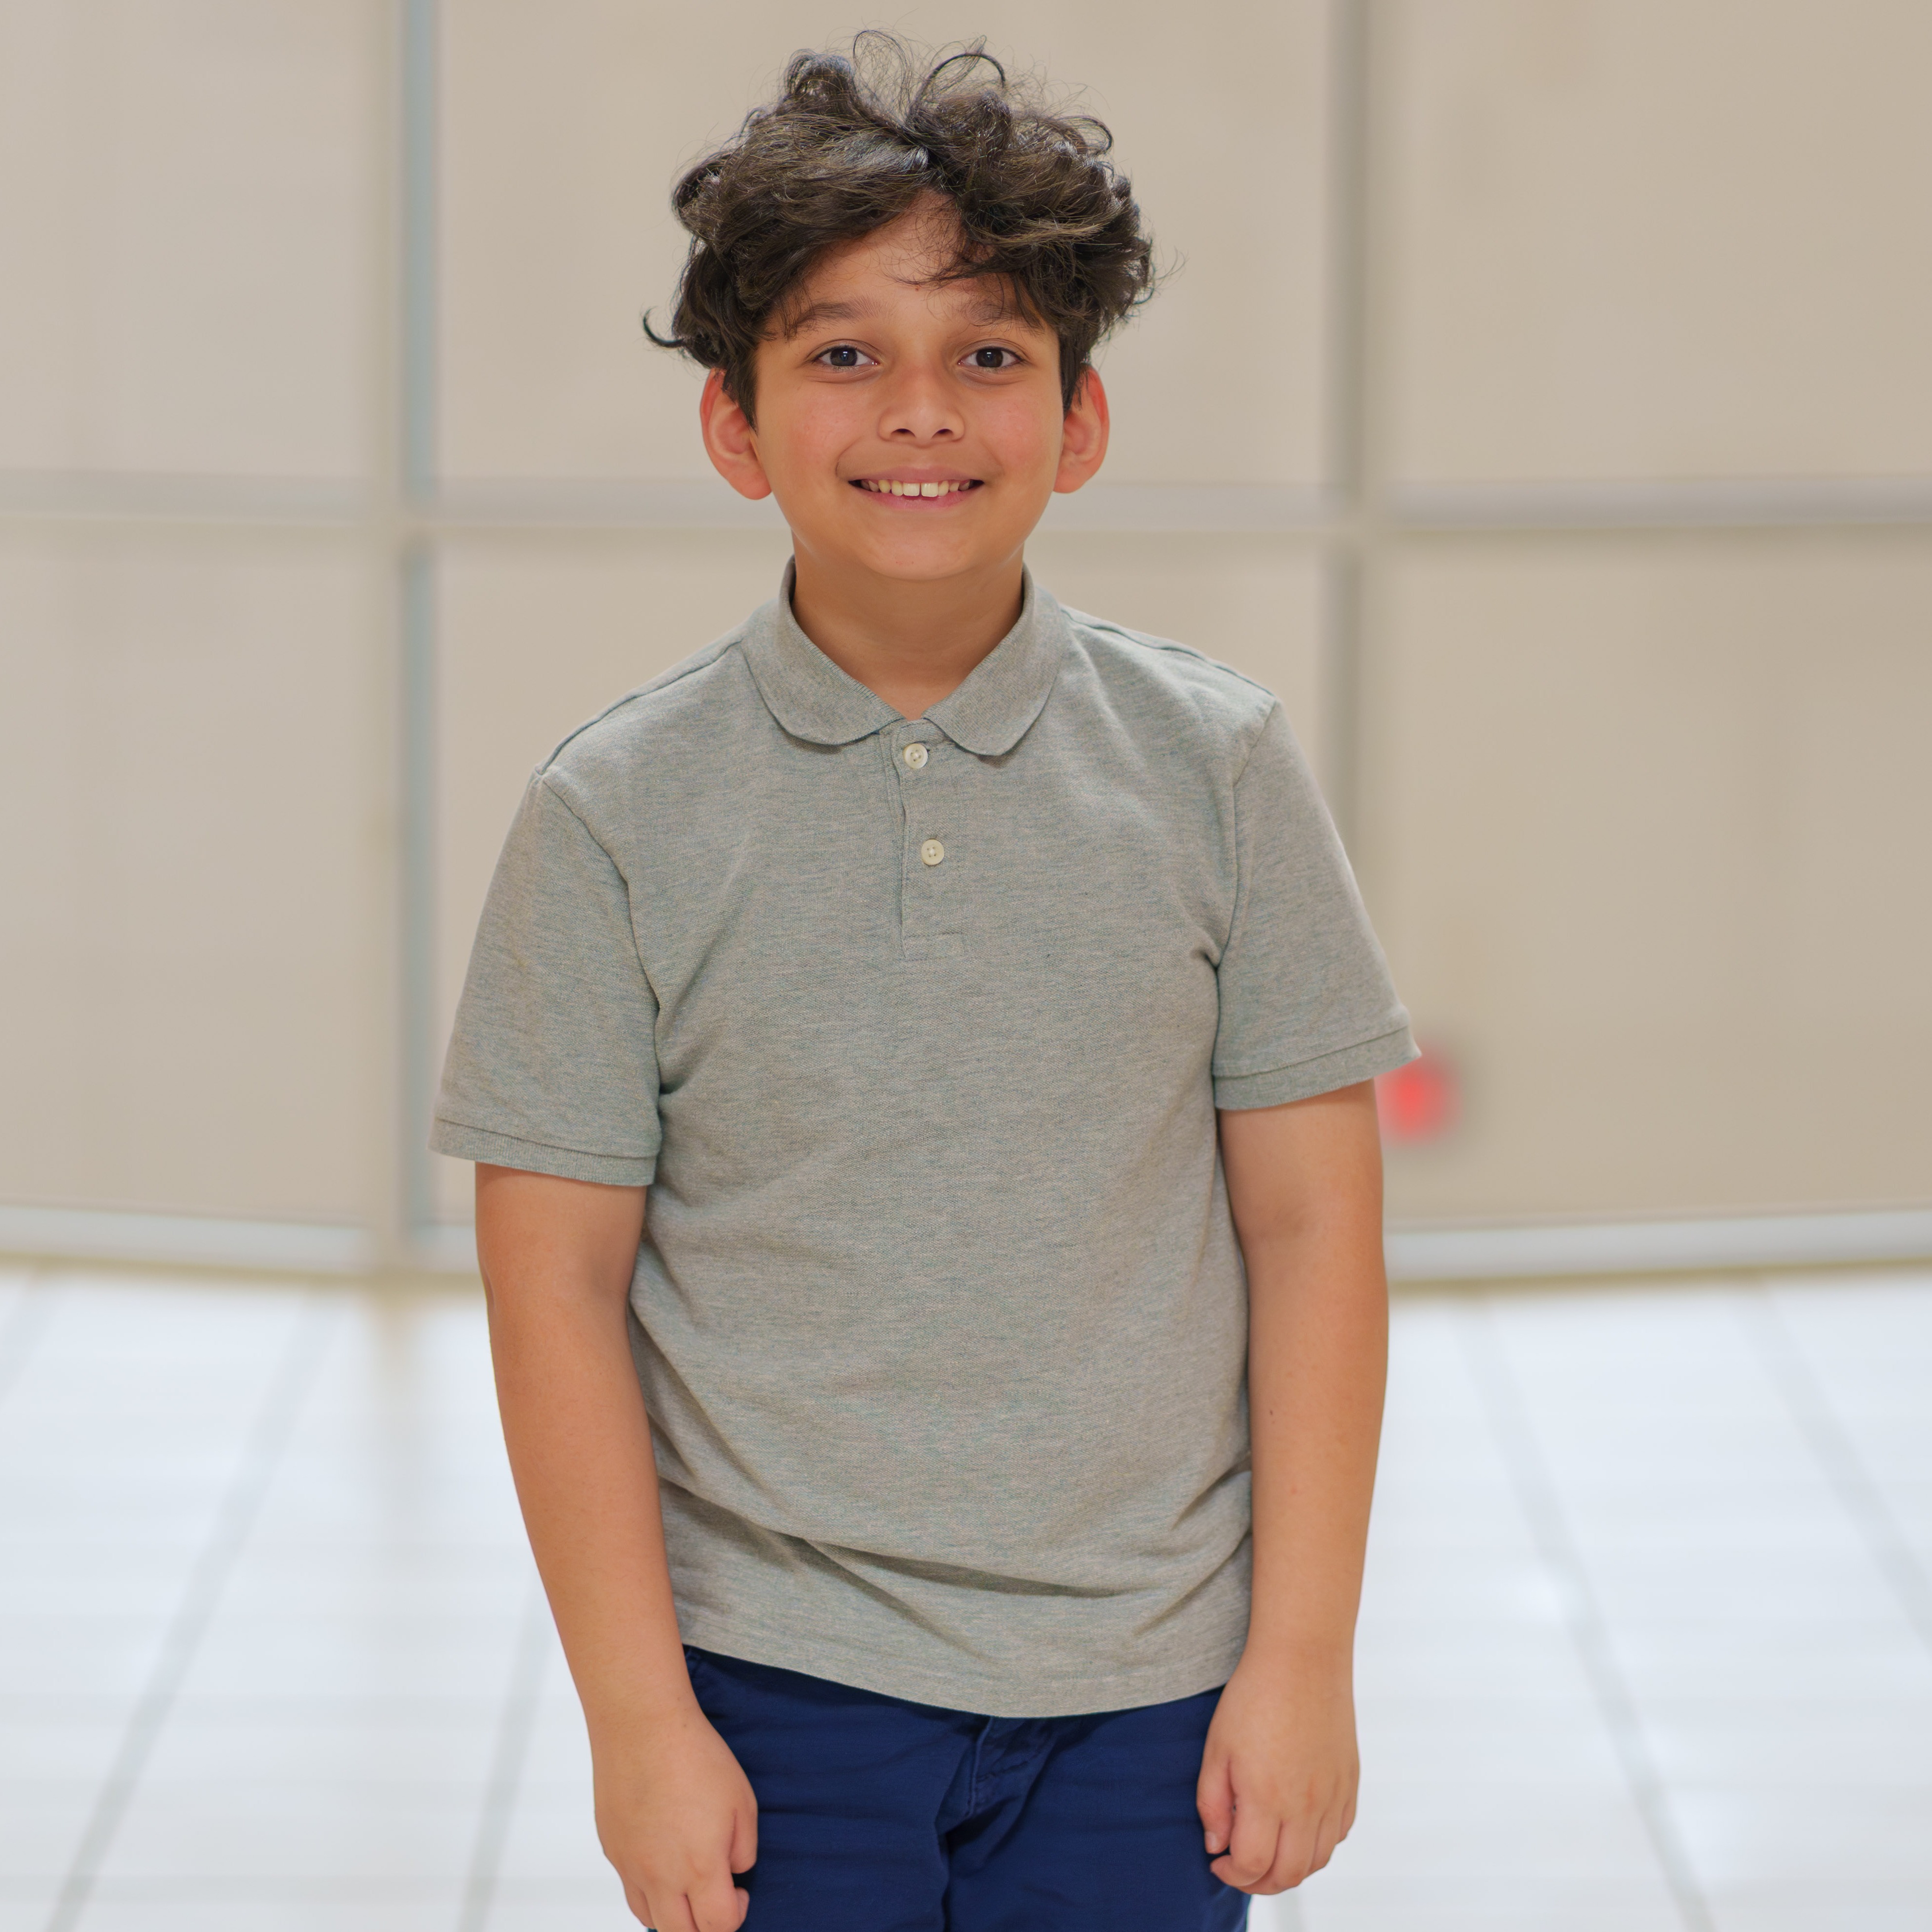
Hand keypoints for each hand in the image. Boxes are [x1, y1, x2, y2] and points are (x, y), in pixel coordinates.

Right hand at [592, 1699, 757, 1930]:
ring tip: (688, 1887)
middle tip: (716, 1900)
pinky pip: (630, 1889)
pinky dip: (648, 1891)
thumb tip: (735, 1872)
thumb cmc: (695, 1756)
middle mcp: (660, 1876)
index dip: (736, 1917)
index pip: (718, 1927)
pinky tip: (662, 1864)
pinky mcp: (611, 1849)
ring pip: (649, 1919)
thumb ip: (744, 1848)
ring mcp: (630, 1866)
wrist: (643, 1726)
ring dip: (673, 1915)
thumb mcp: (742, 1801)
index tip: (741, 1894)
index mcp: (699, 1867)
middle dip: (703, 1927)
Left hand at [1195, 1646, 1358, 1894]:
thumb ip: (1211, 1803)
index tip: (1218, 1861)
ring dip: (1290, 1869)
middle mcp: (1306, 1806)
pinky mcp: (1349, 1783)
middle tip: (1240, 1868)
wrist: (1302, 1658)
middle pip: (1288, 1875)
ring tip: (1267, 1851)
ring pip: (1317, 1861)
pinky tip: (1297, 1828)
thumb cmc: (1254, 1697)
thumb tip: (1217, 1846)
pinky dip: (1318, 1845)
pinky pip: (1339, 1834)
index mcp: (1267, 1798)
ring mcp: (1333, 1796)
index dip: (1231, 1874)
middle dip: (1259, 1882)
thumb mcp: (1216, 1748)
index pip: (1252, 1866)